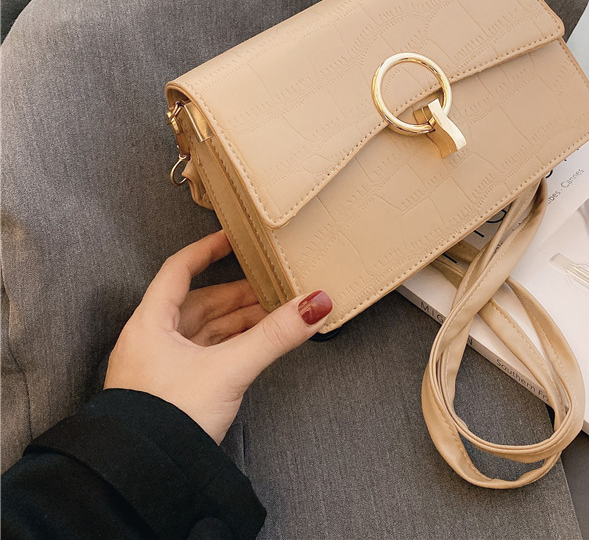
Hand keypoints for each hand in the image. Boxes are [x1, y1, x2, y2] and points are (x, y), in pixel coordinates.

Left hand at [104, 230, 332, 442]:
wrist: (145, 477)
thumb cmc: (168, 420)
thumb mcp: (228, 369)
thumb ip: (274, 336)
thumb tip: (315, 304)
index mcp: (150, 323)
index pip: (179, 269)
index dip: (207, 250)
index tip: (234, 237)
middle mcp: (152, 339)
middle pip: (200, 301)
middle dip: (239, 293)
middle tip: (274, 285)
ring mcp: (162, 366)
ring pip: (207, 329)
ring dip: (241, 320)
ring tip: (276, 313)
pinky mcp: (175, 388)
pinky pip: (208, 352)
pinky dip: (234, 344)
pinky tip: (257, 343)